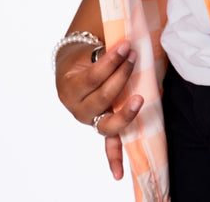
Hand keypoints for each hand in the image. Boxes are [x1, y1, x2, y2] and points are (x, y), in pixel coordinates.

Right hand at [55, 39, 143, 179]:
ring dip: (125, 113)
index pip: (93, 76)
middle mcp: (77, 108)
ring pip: (107, 123)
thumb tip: (129, 35)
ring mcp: (90, 120)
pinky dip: (114, 159)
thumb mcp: (87, 50)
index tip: (126, 46)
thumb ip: (106, 49)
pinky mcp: (102, 127)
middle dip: (121, 76)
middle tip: (134, 56)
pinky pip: (109, 145)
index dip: (110, 61)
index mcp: (69, 87)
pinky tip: (119, 174)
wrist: (72, 68)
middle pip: (102, 97)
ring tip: (139, 99)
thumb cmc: (84, 56)